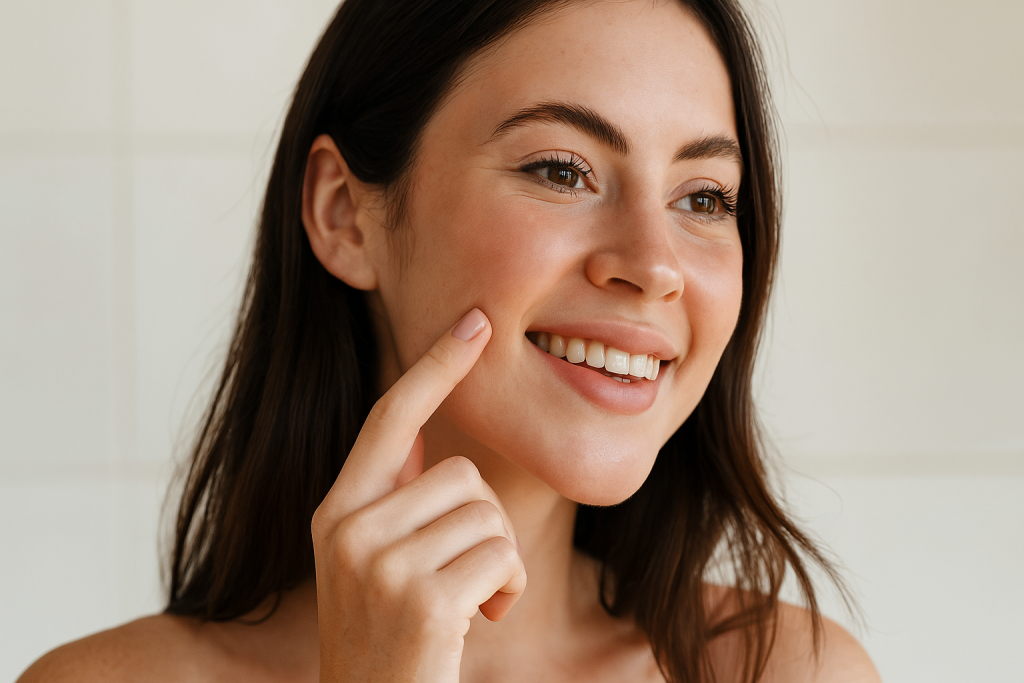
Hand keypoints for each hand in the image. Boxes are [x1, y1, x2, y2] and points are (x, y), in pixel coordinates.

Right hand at [312, 308, 526, 681]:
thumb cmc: (394, 641)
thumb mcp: (377, 566)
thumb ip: (399, 506)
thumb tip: (445, 458)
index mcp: (337, 512)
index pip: (390, 418)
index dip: (435, 366)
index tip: (474, 321)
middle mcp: (347, 529)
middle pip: (461, 474)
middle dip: (482, 525)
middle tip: (461, 580)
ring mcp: (378, 563)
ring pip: (486, 513)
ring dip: (497, 561)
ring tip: (465, 604)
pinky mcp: (420, 598)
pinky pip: (501, 554)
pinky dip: (507, 587)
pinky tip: (477, 622)